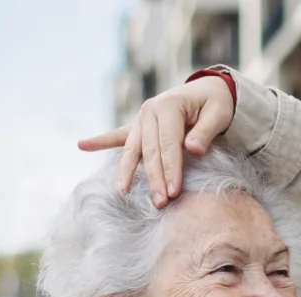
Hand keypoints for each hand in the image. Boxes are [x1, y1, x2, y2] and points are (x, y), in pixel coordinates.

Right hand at [78, 76, 234, 206]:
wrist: (208, 89)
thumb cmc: (216, 104)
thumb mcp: (219, 113)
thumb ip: (206, 131)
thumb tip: (192, 149)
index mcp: (169, 106)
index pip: (169, 144)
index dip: (171, 168)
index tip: (174, 191)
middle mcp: (150, 111)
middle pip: (150, 151)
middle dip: (154, 178)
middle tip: (160, 202)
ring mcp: (142, 118)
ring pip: (133, 149)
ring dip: (128, 171)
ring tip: (123, 190)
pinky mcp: (139, 125)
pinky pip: (119, 136)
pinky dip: (101, 140)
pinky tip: (82, 145)